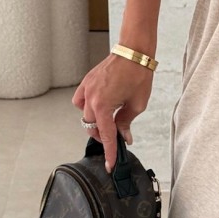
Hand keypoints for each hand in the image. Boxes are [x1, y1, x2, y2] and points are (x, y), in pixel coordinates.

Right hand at [72, 54, 153, 172]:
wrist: (134, 53)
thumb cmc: (138, 75)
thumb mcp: (137, 104)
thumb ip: (126, 122)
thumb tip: (123, 136)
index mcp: (103, 105)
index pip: (105, 135)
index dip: (110, 152)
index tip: (110, 165)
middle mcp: (91, 98)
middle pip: (91, 126)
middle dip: (103, 135)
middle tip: (117, 137)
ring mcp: (86, 89)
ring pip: (84, 114)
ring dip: (95, 121)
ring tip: (109, 121)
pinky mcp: (87, 82)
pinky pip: (80, 100)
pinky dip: (87, 107)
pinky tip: (98, 107)